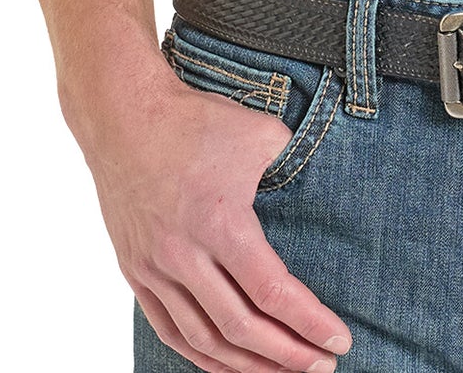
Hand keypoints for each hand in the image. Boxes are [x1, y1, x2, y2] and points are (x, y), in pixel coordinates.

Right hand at [81, 69, 352, 371]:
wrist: (123, 115)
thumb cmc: (193, 121)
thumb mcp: (260, 132)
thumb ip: (295, 164)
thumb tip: (321, 185)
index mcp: (221, 223)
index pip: (273, 293)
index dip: (310, 323)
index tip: (338, 341)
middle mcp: (185, 256)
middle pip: (242, 328)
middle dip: (288, 355)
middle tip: (322, 367)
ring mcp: (155, 269)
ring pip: (204, 339)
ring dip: (247, 366)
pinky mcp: (136, 271)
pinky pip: (169, 330)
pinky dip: (200, 355)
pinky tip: (226, 364)